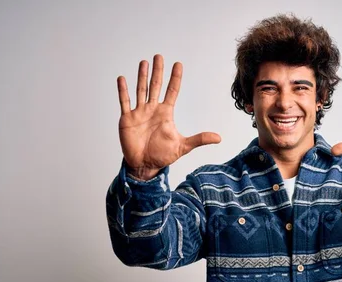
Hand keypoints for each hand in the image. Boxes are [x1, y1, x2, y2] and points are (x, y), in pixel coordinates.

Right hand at [117, 54, 220, 179]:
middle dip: (157, 72)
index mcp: (165, 113)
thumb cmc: (162, 155)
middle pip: (155, 86)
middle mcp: (152, 110)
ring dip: (142, 77)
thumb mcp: (183, 146)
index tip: (178, 64)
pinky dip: (123, 91)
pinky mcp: (127, 119)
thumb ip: (199, 139)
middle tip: (159, 56)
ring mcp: (139, 113)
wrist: (144, 165)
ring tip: (144, 63)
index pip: (172, 91)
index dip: (175, 78)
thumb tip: (219, 138)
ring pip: (141, 90)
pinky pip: (125, 102)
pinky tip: (122, 79)